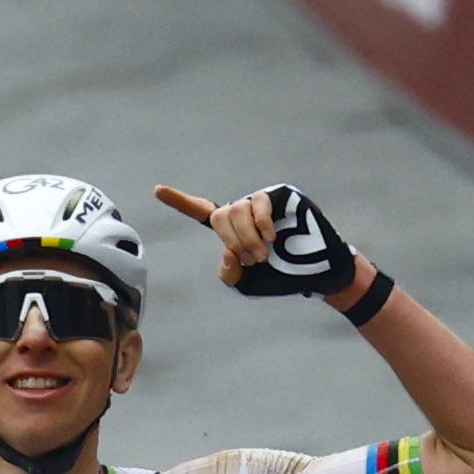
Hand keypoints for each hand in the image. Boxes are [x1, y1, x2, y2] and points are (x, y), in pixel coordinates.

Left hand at [152, 179, 375, 307]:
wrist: (315, 272)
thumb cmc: (280, 277)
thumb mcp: (245, 283)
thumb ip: (228, 271)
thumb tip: (227, 249)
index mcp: (231, 230)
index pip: (201, 212)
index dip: (180, 202)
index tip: (157, 190)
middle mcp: (243, 212)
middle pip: (221, 217)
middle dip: (234, 241)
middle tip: (254, 259)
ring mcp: (261, 202)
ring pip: (237, 210)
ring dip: (249, 237)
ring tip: (266, 253)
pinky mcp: (279, 195)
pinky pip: (259, 204)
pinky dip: (261, 224)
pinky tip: (272, 238)